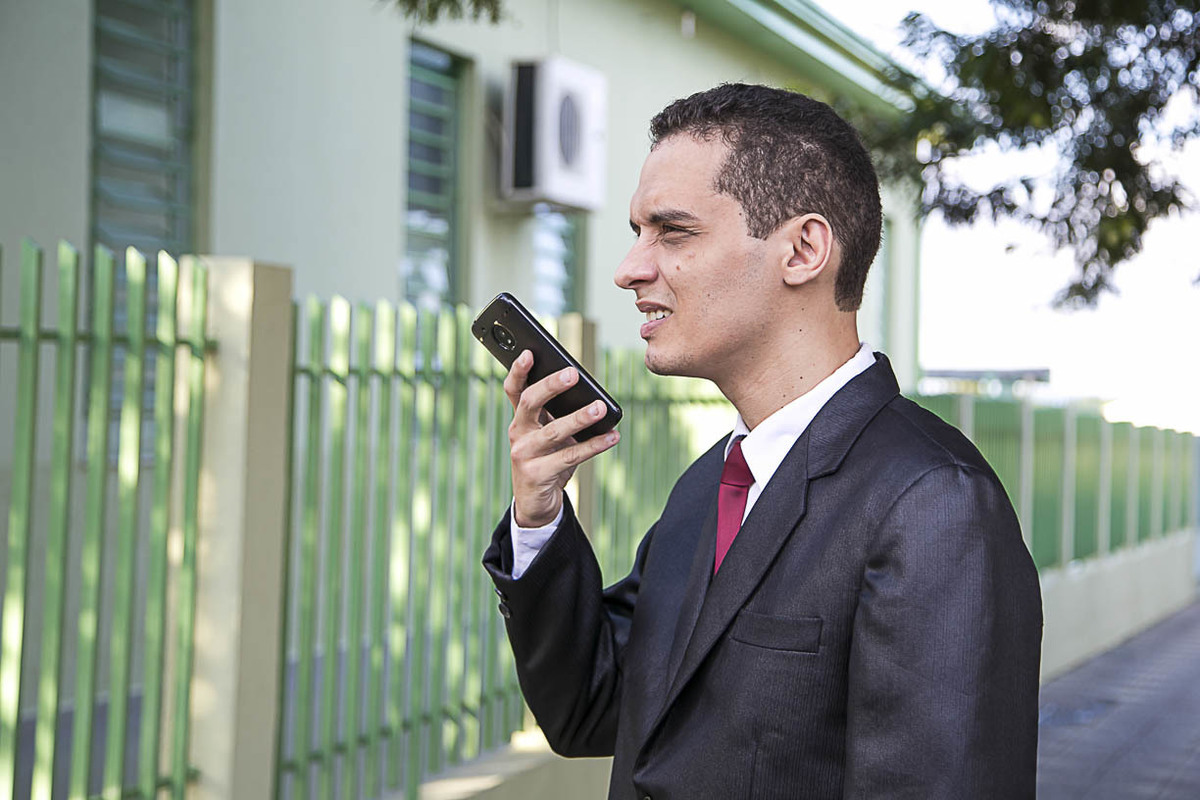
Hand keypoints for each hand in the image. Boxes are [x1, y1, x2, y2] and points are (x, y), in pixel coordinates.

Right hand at [504, 350, 619, 527]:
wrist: (536, 502)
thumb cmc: (547, 459)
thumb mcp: (549, 434)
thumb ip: (559, 415)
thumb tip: (592, 396)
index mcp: (520, 419)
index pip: (514, 389)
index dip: (518, 370)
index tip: (530, 352)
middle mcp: (518, 433)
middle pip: (530, 402)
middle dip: (551, 386)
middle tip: (573, 374)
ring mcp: (525, 454)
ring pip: (554, 431)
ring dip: (579, 417)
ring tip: (600, 408)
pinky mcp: (538, 474)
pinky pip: (570, 456)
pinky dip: (594, 446)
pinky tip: (612, 437)